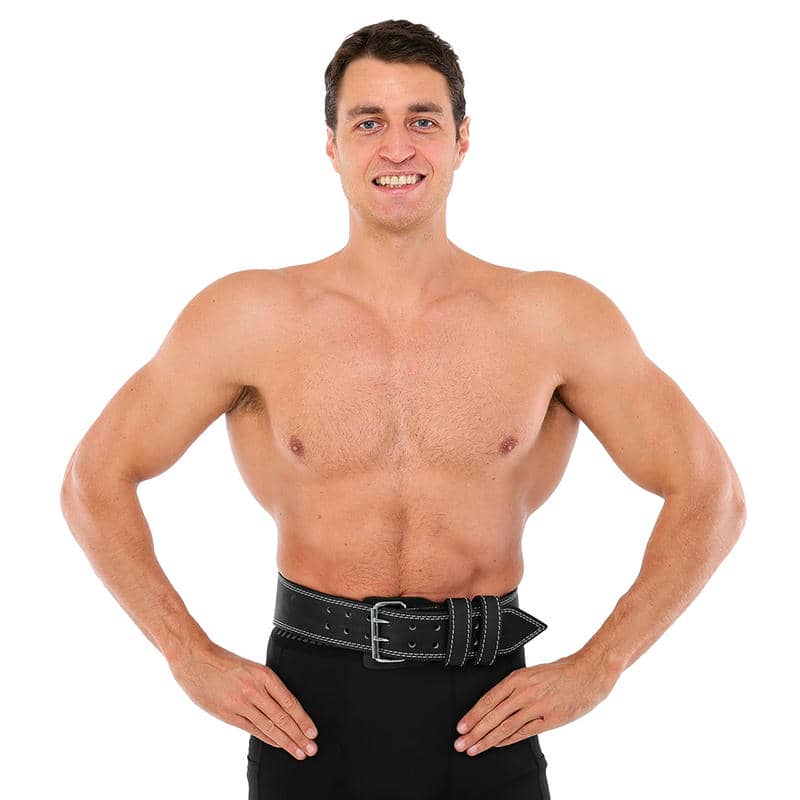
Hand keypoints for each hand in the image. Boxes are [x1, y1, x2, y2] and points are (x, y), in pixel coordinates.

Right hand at [168, 640, 318, 760]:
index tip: (312, 731)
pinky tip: (277, 745)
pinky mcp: (228, 713)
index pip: (289, 702)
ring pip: (269, 726)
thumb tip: (283, 704)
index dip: (303, 719)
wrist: (196, 660)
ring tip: (299, 751)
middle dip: (299, 734)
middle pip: (282, 717)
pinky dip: (267, 738)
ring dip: (286, 741)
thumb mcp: (251, 667)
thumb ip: (266, 684)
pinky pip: (252, 729)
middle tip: (311, 748)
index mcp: (263, 675)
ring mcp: (241, 703)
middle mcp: (255, 690)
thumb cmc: (223, 661)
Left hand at [453, 650, 619, 755]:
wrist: (588, 673)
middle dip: (474, 731)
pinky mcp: (549, 719)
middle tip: (460, 743)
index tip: (461, 726)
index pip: (488, 699)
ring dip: (487, 740)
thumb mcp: (533, 673)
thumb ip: (516, 687)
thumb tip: (497, 704)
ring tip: (474, 749)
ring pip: (505, 726)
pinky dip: (508, 740)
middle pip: (493, 715)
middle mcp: (524, 692)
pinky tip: (497, 745)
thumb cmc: (562, 672)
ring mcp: (536, 706)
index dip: (473, 715)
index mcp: (518, 678)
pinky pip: (523, 732)